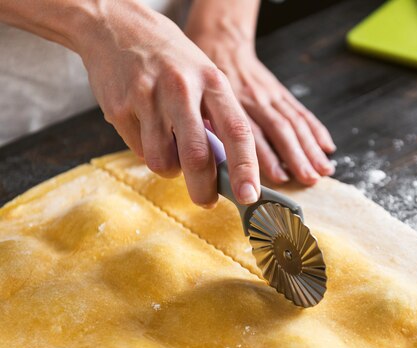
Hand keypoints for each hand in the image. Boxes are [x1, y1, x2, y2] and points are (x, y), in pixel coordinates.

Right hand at [77, 1, 259, 206]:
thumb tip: (229, 168)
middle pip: (197, 157)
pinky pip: (138, 151)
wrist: (116, 28)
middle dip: (204, 189)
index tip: (250, 196)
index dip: (246, 168)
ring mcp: (147, 98)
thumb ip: (217, 118)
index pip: (237, 131)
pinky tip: (146, 129)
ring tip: (170, 149)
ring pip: (163, 161)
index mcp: (212, 82)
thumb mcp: (204, 77)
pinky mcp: (119, 108)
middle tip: (206, 200)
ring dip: (170, 169)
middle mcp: (182, 89)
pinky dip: (147, 152)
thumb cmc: (171, 61)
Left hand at [186, 30, 335, 184]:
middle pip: (280, 130)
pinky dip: (316, 130)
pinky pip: (301, 111)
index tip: (279, 178)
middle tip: (308, 179)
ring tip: (323, 170)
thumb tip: (207, 164)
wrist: (221, 42)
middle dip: (297, 156)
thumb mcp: (195, 100)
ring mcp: (270, 95)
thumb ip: (204, 129)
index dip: (267, 157)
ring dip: (311, 148)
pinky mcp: (280, 92)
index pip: (251, 133)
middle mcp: (255, 99)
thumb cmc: (204, 78)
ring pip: (294, 122)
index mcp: (231, 102)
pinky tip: (328, 147)